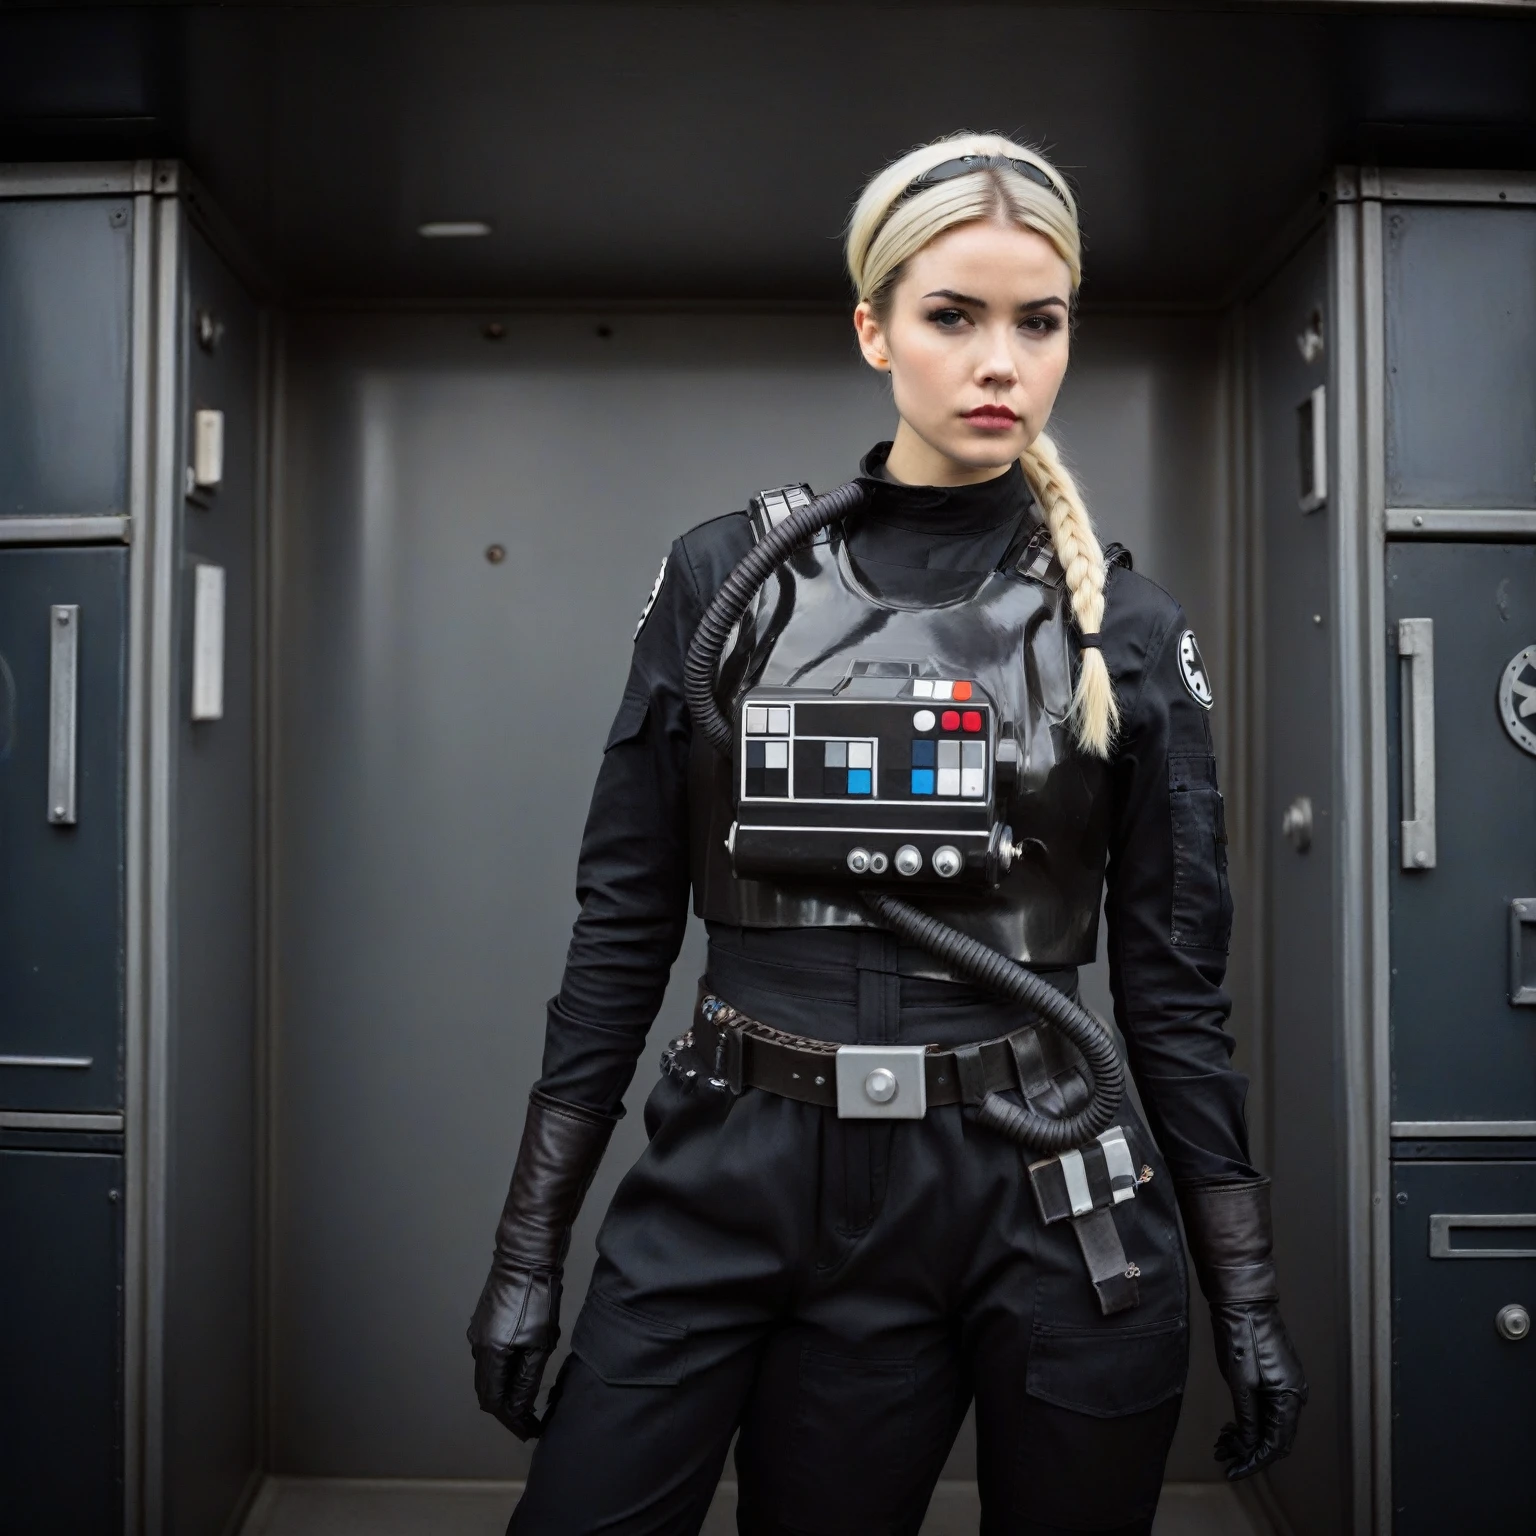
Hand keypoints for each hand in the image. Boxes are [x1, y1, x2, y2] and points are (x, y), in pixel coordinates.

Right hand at [468, 1263, 561, 1439]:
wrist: (526, 1256)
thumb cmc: (537, 1298)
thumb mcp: (540, 1343)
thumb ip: (526, 1380)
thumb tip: (519, 1409)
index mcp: (489, 1354)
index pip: (494, 1402)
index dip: (511, 1420)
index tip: (530, 1431)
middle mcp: (477, 1346)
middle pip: (487, 1390)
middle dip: (507, 1408)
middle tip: (530, 1419)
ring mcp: (478, 1331)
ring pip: (488, 1372)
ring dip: (505, 1389)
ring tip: (527, 1399)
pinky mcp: (485, 1319)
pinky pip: (490, 1355)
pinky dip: (503, 1370)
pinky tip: (520, 1370)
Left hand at [1208, 1301, 1306, 1479]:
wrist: (1243, 1301)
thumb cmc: (1241, 1336)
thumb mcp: (1240, 1383)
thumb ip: (1247, 1418)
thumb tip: (1249, 1445)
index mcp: (1290, 1397)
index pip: (1276, 1444)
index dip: (1254, 1460)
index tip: (1233, 1469)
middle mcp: (1295, 1393)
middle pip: (1275, 1436)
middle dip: (1249, 1450)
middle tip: (1223, 1455)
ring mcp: (1287, 1383)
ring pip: (1270, 1423)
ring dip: (1248, 1436)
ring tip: (1223, 1441)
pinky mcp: (1277, 1375)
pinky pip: (1268, 1408)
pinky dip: (1251, 1420)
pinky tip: (1233, 1425)